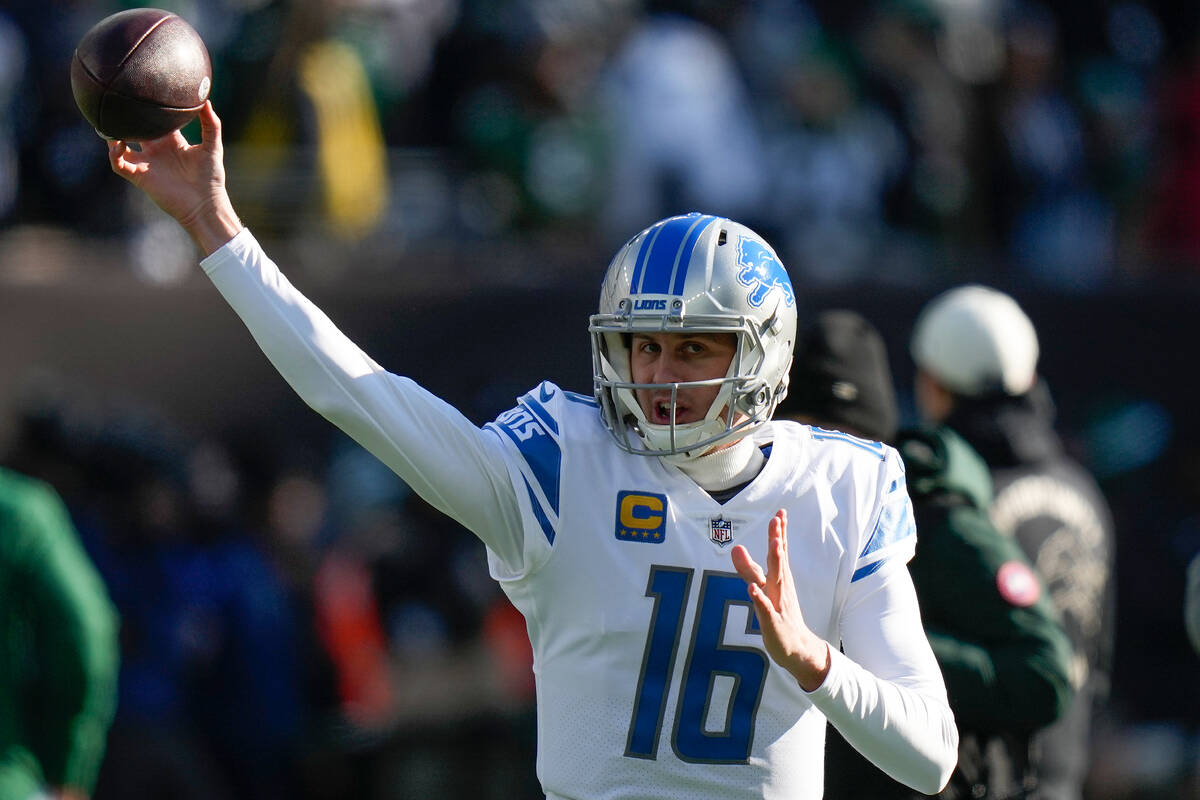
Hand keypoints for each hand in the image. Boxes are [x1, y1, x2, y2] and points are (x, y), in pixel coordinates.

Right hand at [107, 101, 241, 253]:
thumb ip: (211, 124)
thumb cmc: (211, 177)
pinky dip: (114, 155)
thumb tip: (206, 100)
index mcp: (171, 141)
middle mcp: (156, 149)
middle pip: (135, 129)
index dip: (149, 108)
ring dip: (112, 135)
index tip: (145, 91)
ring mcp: (146, 163)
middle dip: (127, 117)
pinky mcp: (140, 176)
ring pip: (120, 145)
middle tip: (119, 100)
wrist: (205, 204)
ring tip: (108, 121)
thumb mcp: (212, 146)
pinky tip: (117, 145)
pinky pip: (119, 164)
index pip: (156, 119)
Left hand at [731, 509, 830, 690]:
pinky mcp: (773, 622)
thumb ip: (750, 568)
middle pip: (779, 561)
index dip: (780, 532)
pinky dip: (759, 598)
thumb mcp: (763, 588)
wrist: (797, 648)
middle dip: (778, 541)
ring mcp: (778, 604)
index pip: (780, 552)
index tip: (780, 512)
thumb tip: (736, 548)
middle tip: (777, 520)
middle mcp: (780, 588)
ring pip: (776, 581)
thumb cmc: (779, 613)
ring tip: (774, 545)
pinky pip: (765, 609)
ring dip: (775, 563)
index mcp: (780, 578)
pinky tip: (752, 589)